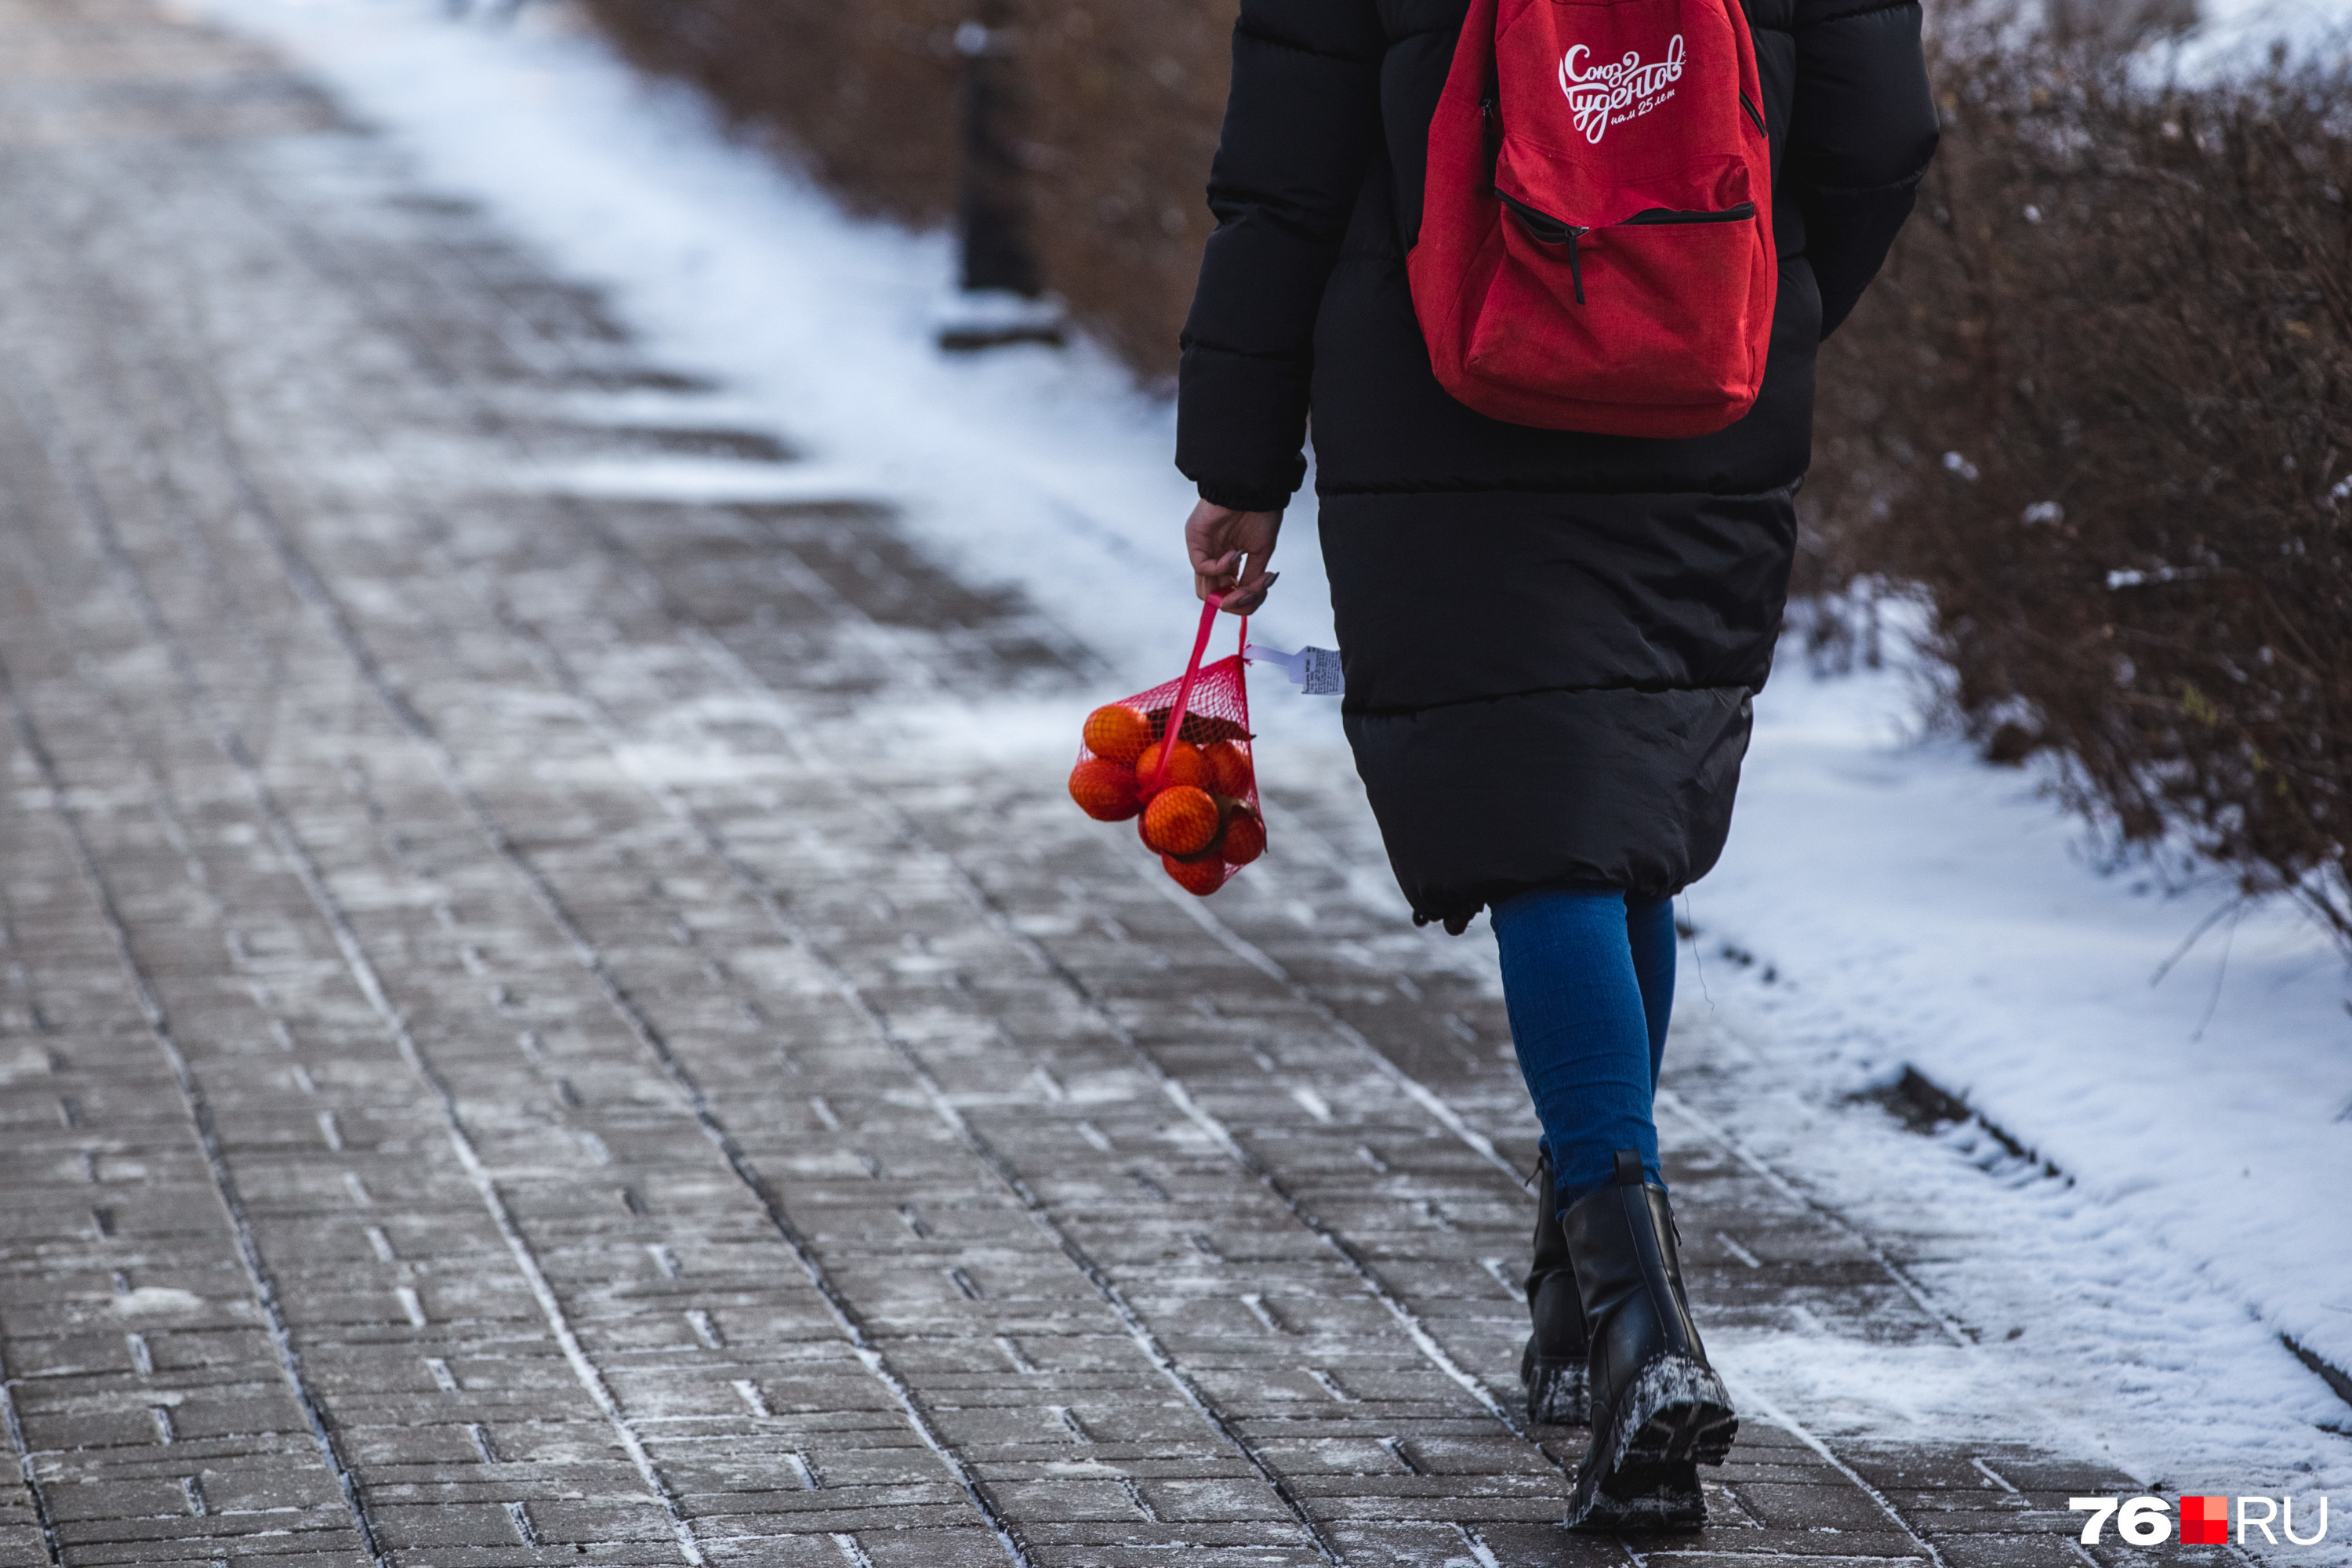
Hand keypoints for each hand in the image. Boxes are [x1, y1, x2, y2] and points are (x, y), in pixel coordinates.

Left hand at [1186, 499, 1281, 614]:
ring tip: (1244, 585)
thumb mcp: (1262, 553)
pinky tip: (1236, 555)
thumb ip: (1251, 578)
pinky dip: (1221, 567)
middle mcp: (1213, 559)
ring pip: (1204, 589)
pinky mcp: (1195, 540)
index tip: (1256, 597)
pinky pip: (1202, 567)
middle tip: (1248, 596)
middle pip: (1214, 597)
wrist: (1255, 488)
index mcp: (1229, 562)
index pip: (1227, 594)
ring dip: (1227, 593)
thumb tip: (1246, 599)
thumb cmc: (1261, 514)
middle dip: (1234, 604)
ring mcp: (1202, 551)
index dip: (1241, 603)